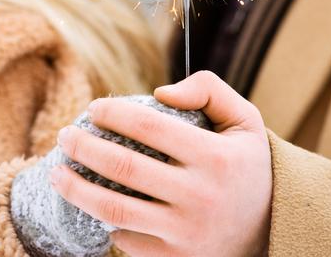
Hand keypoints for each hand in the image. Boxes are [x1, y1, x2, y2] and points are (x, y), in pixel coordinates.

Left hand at [50, 71, 272, 256]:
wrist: (274, 226)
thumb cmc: (249, 164)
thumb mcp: (244, 119)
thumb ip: (208, 89)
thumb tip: (160, 92)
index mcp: (214, 156)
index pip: (149, 126)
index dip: (113, 113)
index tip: (93, 108)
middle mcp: (199, 195)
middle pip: (122, 166)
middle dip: (82, 147)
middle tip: (65, 136)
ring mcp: (185, 232)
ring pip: (114, 209)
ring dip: (75, 189)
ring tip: (56, 172)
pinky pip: (127, 241)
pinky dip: (106, 222)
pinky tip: (94, 204)